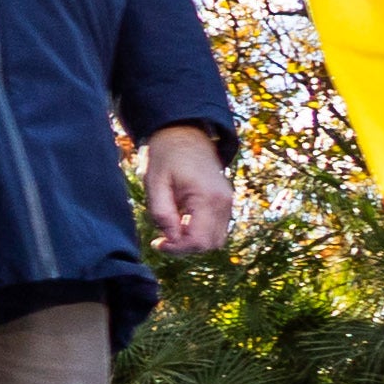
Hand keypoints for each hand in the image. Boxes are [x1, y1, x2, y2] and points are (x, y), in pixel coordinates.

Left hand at [138, 122, 234, 256]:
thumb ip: (161, 212)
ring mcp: (227, 203)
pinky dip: (200, 231)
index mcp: (207, 197)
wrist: (185, 134)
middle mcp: (223, 203)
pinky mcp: (225, 203)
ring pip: (215, 240)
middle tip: (162, 236)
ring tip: (172, 224)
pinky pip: (216, 228)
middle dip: (185, 246)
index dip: (177, 248)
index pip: (199, 241)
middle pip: (210, 244)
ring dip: (193, 240)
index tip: (157, 242)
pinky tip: (181, 218)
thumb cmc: (166, 156)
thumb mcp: (155, 182)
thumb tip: (170, 239)